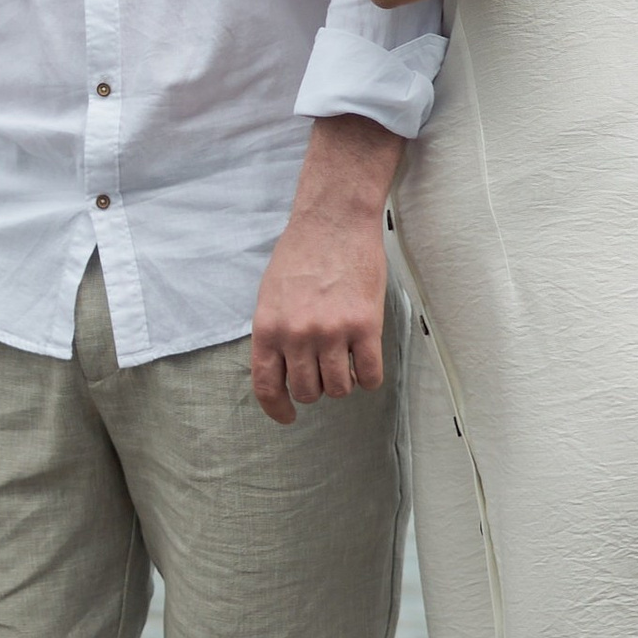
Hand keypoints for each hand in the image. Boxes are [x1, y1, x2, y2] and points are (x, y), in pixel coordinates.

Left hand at [250, 191, 389, 424]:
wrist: (334, 221)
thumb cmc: (302, 253)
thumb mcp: (270, 295)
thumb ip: (274, 333)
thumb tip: (282, 368)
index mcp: (269, 328)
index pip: (268, 386)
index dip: (278, 409)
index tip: (288, 417)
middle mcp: (297, 335)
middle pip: (308, 392)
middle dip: (316, 388)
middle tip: (324, 370)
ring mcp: (331, 332)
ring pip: (339, 389)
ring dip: (343, 382)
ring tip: (346, 362)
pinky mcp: (365, 326)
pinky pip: (369, 375)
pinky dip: (369, 376)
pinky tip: (367, 361)